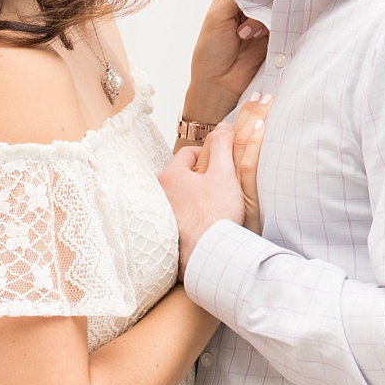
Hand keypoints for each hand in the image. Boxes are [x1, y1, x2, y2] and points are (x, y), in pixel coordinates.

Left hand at [159, 94, 274, 276]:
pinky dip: (195, 215)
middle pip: (185, 175)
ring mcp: (163, 215)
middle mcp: (160, 194)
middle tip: (222, 188)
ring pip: (184, 195)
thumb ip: (222, 146)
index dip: (210, 156)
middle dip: (204, 178)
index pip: (189, 153)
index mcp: (170, 176)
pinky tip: (208, 223)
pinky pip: (183, 215)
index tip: (223, 167)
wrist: (210, 256)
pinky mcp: (168, 232)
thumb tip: (223, 128)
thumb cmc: (215, 217)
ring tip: (216, 207)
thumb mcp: (224, 173)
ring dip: (199, 197)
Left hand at [183, 0, 270, 126]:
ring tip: (246, 34)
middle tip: (251, 10)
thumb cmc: (211, 52)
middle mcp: (250, 3)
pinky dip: (276, 24)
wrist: (220, 86)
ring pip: (277, 1)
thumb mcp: (217, 17)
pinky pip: (285, 20)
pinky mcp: (277, 33)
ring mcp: (265, 18)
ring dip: (264, 14)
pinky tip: (260, 37)